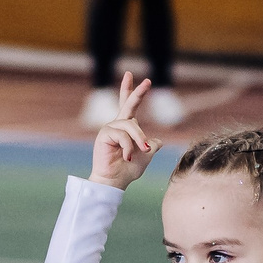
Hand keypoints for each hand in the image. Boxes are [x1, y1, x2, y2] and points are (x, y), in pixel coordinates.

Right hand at [90, 73, 157, 188]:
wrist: (116, 182)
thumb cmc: (128, 170)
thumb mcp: (145, 156)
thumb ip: (151, 145)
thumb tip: (158, 141)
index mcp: (126, 128)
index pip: (129, 106)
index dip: (133, 92)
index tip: (144, 80)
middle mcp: (117, 125)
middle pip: (128, 105)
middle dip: (138, 93)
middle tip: (148, 82)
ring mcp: (110, 129)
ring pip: (131, 125)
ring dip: (139, 139)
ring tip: (142, 152)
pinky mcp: (104, 135)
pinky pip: (123, 135)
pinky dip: (129, 147)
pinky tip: (126, 157)